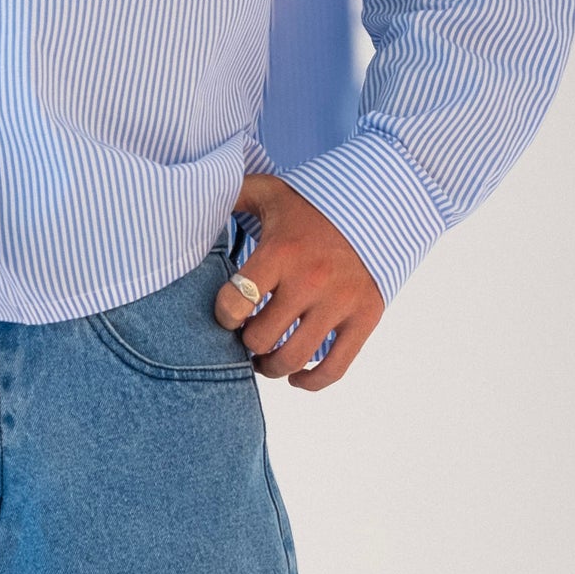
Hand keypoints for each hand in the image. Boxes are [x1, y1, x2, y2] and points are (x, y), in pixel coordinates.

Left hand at [213, 173, 383, 389]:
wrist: (379, 204)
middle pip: (260, 339)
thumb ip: (232, 196)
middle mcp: (311, 280)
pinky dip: (311, 382)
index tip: (229, 314)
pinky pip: (334, 368)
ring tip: (265, 358)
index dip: (224, 316)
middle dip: (246, 343)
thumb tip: (195, 202)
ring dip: (270, 367)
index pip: (235, 303)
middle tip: (247, 335)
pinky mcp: (366, 317)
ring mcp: (341, 302)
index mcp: (282, 252)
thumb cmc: (313, 205)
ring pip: (292, 359)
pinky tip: (296, 377)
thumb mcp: (270, 191)